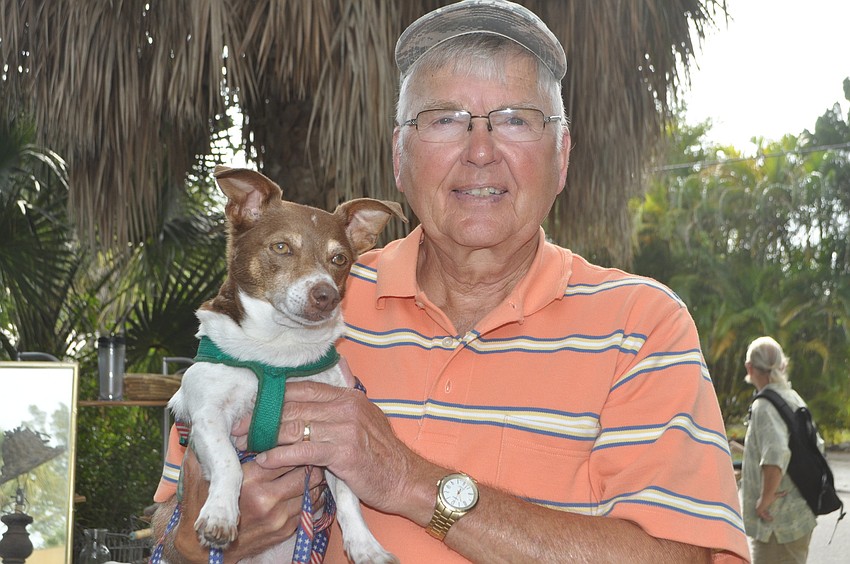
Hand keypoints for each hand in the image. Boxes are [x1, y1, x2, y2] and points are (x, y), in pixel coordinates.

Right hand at [174, 447, 325, 561]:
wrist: (205, 549)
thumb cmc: (202, 507)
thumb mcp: (199, 477)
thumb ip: (206, 452)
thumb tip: (205, 427)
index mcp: (248, 481)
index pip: (284, 454)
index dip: (291, 444)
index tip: (293, 439)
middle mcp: (266, 499)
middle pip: (304, 470)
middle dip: (306, 458)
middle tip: (306, 450)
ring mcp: (279, 517)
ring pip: (311, 488)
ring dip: (311, 475)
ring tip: (308, 466)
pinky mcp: (286, 530)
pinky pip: (309, 506)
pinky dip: (310, 493)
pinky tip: (304, 485)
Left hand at [253, 379, 434, 520]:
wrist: (405, 479)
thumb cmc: (381, 456)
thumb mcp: (364, 421)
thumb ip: (339, 409)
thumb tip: (314, 401)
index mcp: (348, 397)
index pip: (303, 389)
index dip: (273, 398)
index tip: (252, 407)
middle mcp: (346, 407)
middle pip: (293, 407)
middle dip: (261, 418)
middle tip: (237, 428)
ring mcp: (344, 428)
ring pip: (294, 427)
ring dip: (264, 437)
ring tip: (244, 444)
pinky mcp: (342, 452)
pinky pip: (302, 451)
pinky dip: (280, 456)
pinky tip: (265, 460)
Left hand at [755, 489, 786, 520]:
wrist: (767, 496)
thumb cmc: (771, 495)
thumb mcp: (776, 495)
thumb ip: (780, 494)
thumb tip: (786, 491)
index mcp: (761, 501)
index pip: (762, 507)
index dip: (765, 511)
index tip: (769, 513)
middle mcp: (758, 505)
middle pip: (761, 512)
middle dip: (765, 515)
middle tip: (771, 518)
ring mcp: (758, 507)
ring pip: (761, 515)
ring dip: (766, 517)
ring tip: (772, 519)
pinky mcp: (759, 510)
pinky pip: (762, 516)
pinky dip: (766, 518)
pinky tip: (771, 519)